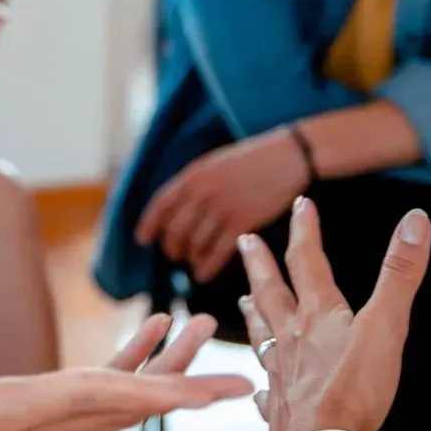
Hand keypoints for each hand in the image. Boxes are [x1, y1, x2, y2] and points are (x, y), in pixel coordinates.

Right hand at [0, 311, 250, 430]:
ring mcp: (25, 426)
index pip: (103, 399)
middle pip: (124, 403)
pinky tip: (138, 340)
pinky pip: (85, 396)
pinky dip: (120, 369)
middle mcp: (28, 427)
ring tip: (193, 325)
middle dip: (181, 380)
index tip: (222, 389)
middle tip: (231, 351)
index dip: (167, 390)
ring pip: (111, 401)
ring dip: (156, 368)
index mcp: (9, 415)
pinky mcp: (15, 418)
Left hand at [134, 130, 308, 282]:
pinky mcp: (244, 222)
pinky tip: (203, 273)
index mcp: (194, 174)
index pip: (161, 205)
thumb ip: (193, 184)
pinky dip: (206, 266)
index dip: (149, 225)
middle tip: (174, 254)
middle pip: (175, 230)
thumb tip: (173, 210)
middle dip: (172, 246)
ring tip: (193, 261)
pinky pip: (217, 253)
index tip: (142, 240)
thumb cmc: (251, 160)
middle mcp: (204, 192)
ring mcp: (223, 207)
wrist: (288, 156)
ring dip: (191, 257)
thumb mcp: (214, 163)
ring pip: (195, 244)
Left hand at [236, 198, 430, 430]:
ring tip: (243, 302)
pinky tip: (259, 392)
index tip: (301, 204)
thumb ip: (400, 274)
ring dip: (254, 315)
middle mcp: (292, 339)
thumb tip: (416, 220)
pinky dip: (262, 388)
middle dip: (260, 263)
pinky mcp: (281, 411)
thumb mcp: (386, 325)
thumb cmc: (355, 390)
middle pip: (271, 292)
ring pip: (262, 336)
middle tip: (244, 240)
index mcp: (318, 315)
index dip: (306, 230)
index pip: (308, 261)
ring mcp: (282, 375)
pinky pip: (267, 394)